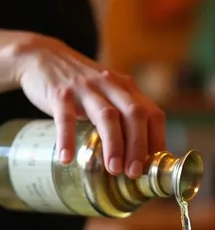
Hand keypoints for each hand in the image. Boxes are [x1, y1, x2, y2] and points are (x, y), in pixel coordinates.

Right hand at [13, 33, 165, 177]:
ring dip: (114, 144)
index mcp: (127, 88)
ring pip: (107, 116)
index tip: (154, 168)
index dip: (158, 141)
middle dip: (138, 146)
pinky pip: (65, 117)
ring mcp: (85, 88)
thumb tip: (140, 158)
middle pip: (135, 115)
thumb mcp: (109, 94)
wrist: (41, 56)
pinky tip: (67, 158)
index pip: (153, 114)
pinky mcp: (60, 92)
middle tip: (134, 173)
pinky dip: (67, 138)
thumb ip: (124, 117)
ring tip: (113, 170)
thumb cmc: (81, 85)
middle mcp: (111, 85)